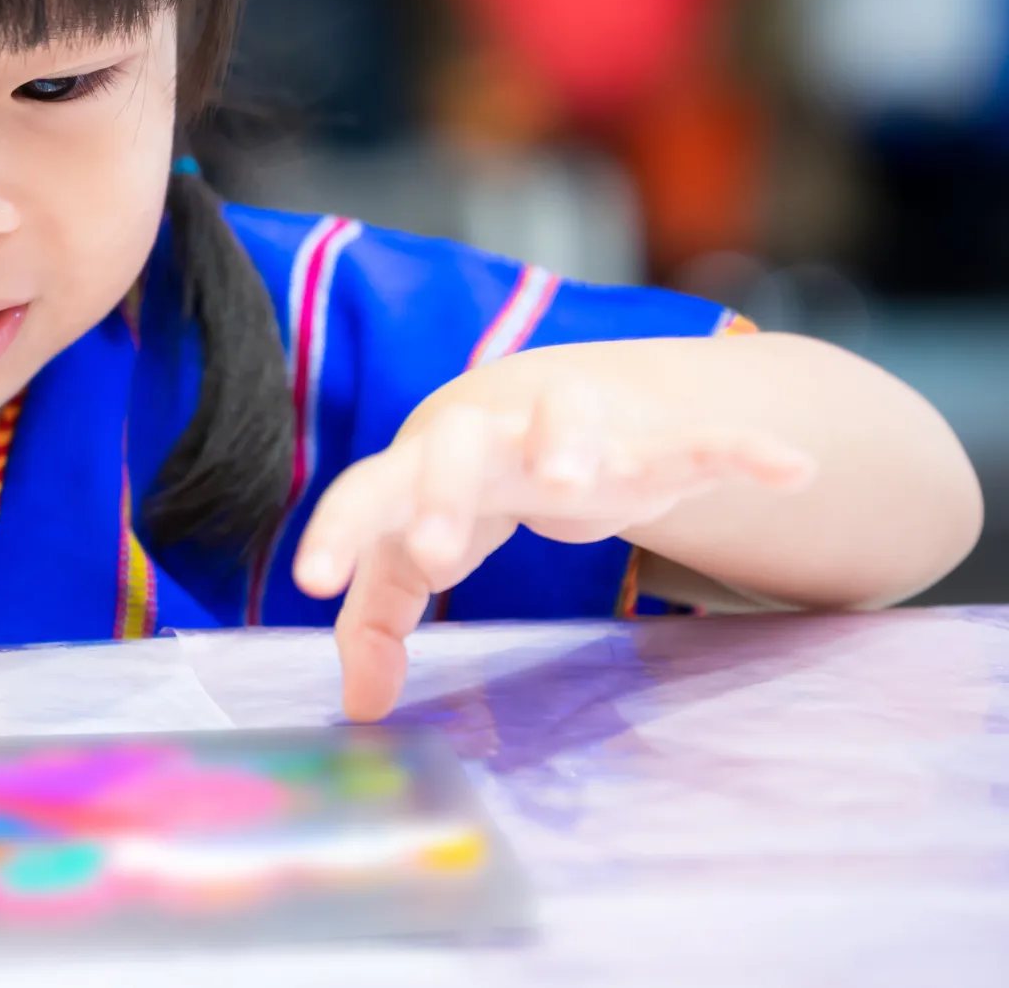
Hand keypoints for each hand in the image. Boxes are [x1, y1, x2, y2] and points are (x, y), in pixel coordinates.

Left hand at [291, 377, 815, 721]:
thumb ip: (380, 618)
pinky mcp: (650, 439)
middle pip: (458, 449)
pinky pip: (698, 438)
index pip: (372, 491)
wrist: (553, 395)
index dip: (343, 533)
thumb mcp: (418, 544)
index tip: (310, 581)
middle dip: (446, 497)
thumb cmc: (467, 485)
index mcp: (425, 464)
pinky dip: (742, 448)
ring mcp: (572, 432)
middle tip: (436, 558)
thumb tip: (360, 707)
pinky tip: (791, 467)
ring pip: (565, 420)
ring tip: (576, 486)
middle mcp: (492, 437)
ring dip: (567, 446)